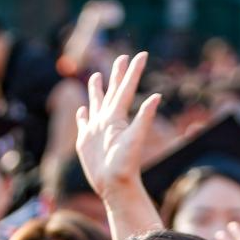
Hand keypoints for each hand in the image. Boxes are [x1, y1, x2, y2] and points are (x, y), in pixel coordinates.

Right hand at [76, 53, 160, 204]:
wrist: (114, 185)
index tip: (142, 54)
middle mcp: (107, 120)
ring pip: (96, 103)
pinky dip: (82, 115)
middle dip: (117, 74)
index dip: (133, 71)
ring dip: (97, 90)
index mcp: (118, 117)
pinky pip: (83, 123)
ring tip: (97, 76)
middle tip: (122, 57)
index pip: (126, 89)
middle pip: (113, 91)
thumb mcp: (135, 139)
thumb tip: (158, 96)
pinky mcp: (86, 141)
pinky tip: (82, 110)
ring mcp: (96, 130)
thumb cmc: (125, 164)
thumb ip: (145, 118)